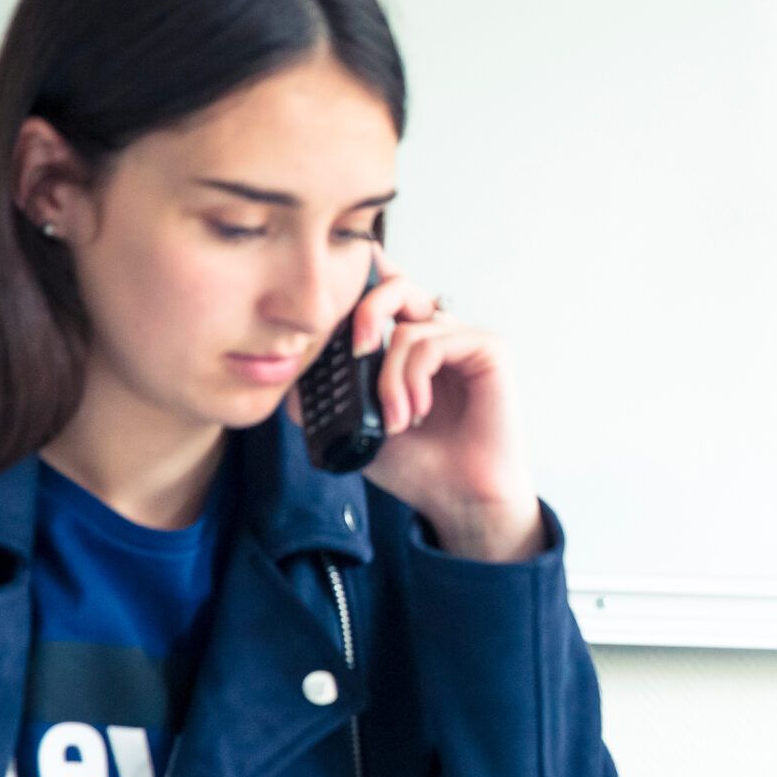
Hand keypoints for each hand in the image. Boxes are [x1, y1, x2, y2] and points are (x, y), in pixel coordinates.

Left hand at [344, 247, 546, 561]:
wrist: (459, 499)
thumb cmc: (419, 466)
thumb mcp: (355, 428)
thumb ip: (324, 395)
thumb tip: (288, 365)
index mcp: (410, 348)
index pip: (384, 294)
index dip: (361, 278)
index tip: (332, 295)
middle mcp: (438, 336)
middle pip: (395, 284)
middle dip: (364, 310)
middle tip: (355, 352)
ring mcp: (464, 340)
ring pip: (405, 329)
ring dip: (389, 380)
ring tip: (396, 420)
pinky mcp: (488, 349)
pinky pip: (432, 342)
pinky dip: (413, 378)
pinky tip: (418, 412)